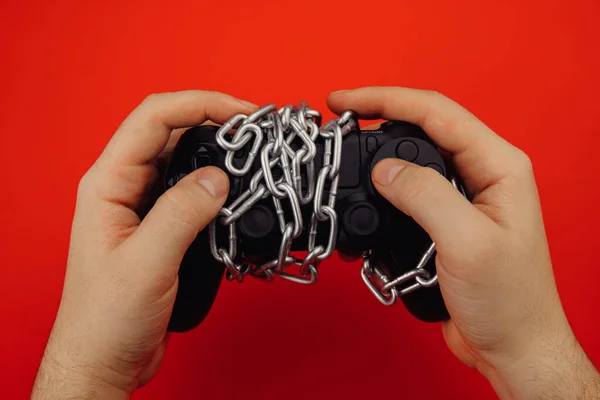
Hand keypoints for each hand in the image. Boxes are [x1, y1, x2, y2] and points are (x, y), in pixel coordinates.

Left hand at [31, 91, 256, 398]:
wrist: (106, 358)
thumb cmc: (106, 318)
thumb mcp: (146, 262)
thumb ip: (182, 213)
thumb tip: (219, 177)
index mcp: (108, 183)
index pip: (154, 118)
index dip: (200, 104)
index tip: (242, 114)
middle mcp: (125, 187)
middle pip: (171, 131)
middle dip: (215, 121)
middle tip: (256, 130)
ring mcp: (144, 206)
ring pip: (185, 159)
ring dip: (219, 151)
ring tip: (254, 154)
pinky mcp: (163, 226)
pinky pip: (193, 190)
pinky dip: (219, 183)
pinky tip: (238, 190)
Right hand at [328, 87, 599, 399]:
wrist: (512, 346)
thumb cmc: (508, 300)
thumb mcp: (466, 242)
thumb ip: (425, 196)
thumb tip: (384, 170)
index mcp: (498, 165)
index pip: (436, 112)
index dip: (386, 99)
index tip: (345, 101)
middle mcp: (481, 174)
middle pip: (422, 127)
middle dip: (378, 117)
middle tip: (339, 120)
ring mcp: (462, 197)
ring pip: (411, 159)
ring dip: (377, 154)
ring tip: (345, 154)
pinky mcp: (444, 221)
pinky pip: (408, 193)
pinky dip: (381, 191)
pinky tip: (364, 196)